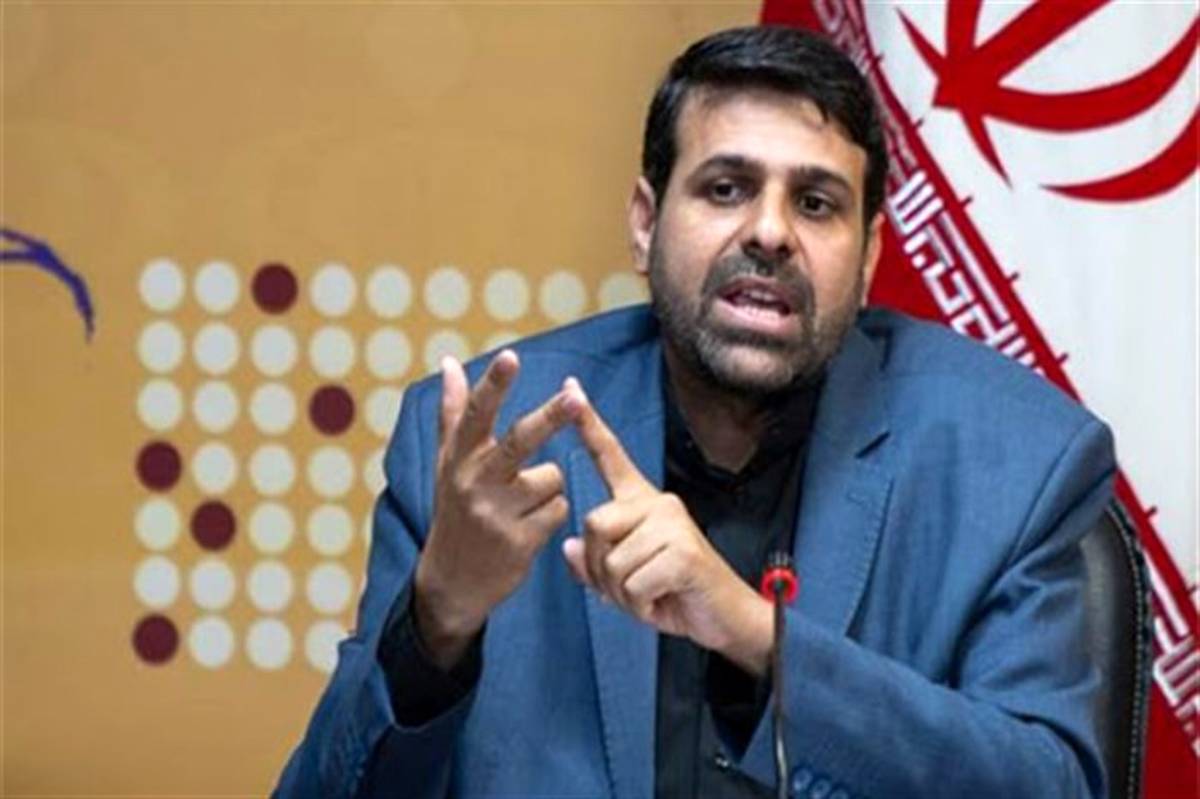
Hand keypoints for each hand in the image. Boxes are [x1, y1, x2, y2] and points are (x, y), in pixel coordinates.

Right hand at [414, 351, 582, 668]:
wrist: (451, 581)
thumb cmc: (455, 510)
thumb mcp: (447, 463)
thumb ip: (453, 412)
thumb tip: (449, 362)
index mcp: (460, 458)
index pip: (476, 414)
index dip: (494, 385)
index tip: (510, 357)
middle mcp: (475, 483)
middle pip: (521, 441)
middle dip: (552, 417)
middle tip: (576, 397)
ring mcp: (497, 514)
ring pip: (552, 478)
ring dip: (548, 488)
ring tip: (521, 505)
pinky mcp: (520, 542)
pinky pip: (559, 509)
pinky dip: (552, 513)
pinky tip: (529, 526)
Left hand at [561, 380, 772, 676]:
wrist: (726, 618)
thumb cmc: (675, 594)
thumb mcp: (626, 580)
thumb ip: (595, 563)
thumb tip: (570, 548)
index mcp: (642, 502)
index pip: (610, 457)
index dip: (588, 425)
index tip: (570, 387)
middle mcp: (658, 503)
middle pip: (594, 524)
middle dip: (599, 570)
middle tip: (627, 589)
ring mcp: (673, 524)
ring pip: (610, 561)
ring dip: (621, 593)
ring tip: (651, 595)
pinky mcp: (683, 551)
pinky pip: (632, 583)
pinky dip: (640, 604)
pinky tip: (664, 601)